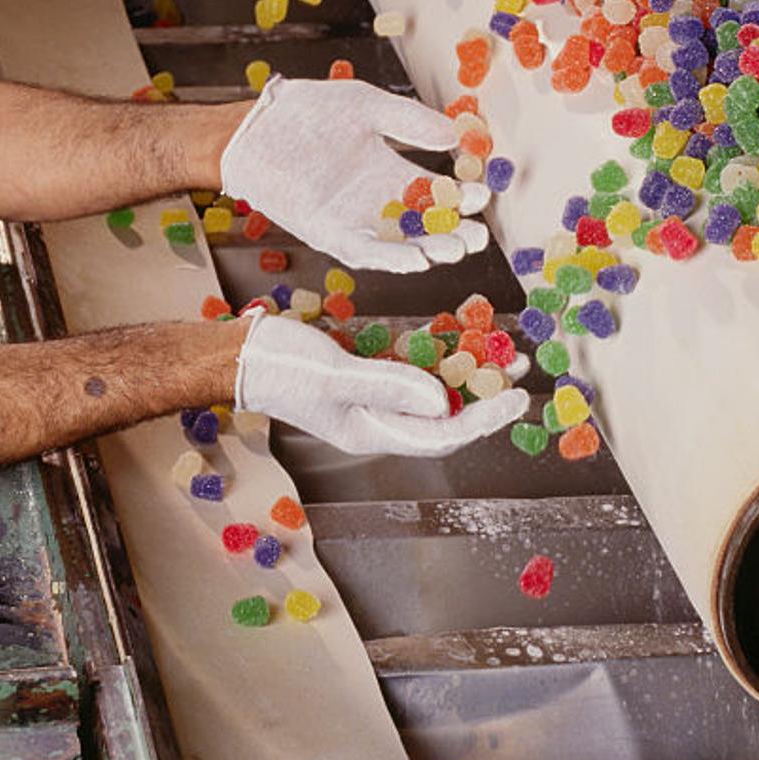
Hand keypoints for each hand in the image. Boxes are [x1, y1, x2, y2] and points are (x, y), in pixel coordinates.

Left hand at [219, 77, 490, 271]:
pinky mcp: (326, 232)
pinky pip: (363, 252)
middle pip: (424, 225)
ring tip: (457, 249)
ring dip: (428, 251)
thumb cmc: (304, 111)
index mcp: (387, 172)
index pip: (433, 192)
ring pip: (399, 244)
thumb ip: (409, 121)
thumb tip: (456, 134)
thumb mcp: (366, 107)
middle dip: (453, 233)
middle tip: (478, 235)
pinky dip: (390, 258)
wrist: (253, 126)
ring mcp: (350, 220)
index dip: (459, 197)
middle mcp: (373, 202)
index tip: (482, 193)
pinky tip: (416, 259)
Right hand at [235, 314, 528, 456]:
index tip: (516, 398)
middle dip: (484, 390)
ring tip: (500, 345)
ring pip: (432, 384)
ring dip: (466, 365)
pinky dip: (436, 346)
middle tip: (519, 365)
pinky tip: (459, 326)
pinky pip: (411, 361)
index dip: (484, 417)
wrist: (240, 353)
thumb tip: (443, 396)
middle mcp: (379, 418)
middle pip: (445, 411)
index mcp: (373, 431)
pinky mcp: (364, 368)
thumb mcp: (336, 374)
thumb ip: (390, 384)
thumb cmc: (281, 366)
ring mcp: (372, 394)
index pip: (443, 433)